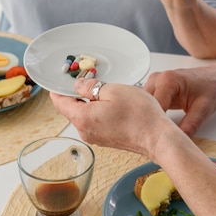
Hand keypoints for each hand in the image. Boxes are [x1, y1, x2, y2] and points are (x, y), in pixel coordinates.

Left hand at [50, 78, 171, 159]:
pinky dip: (98, 109)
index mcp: (82, 118)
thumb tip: (79, 85)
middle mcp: (85, 131)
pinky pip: (95, 121)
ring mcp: (96, 137)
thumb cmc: (139, 114)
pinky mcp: (106, 139)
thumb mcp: (113, 90)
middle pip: (71, 108)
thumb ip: (91, 87)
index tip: (62, 77)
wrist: (157, 138)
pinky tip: (112, 101)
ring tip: (104, 88)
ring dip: (89, 100)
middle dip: (76, 92)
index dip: (58, 87)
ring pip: (84, 114)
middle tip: (87, 76)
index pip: (59, 102)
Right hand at [143, 66, 215, 135]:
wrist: (214, 78)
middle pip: (142, 105)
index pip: (152, 106)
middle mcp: (157, 79)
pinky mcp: (154, 90)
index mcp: (168, 80)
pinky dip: (148, 116)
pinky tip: (154, 128)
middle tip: (153, 141)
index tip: (154, 140)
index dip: (152, 124)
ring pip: (141, 105)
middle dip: (146, 123)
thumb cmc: (210, 87)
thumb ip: (191, 124)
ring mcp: (154, 83)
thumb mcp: (204, 108)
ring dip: (146, 120)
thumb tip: (180, 141)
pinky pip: (146, 105)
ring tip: (153, 136)